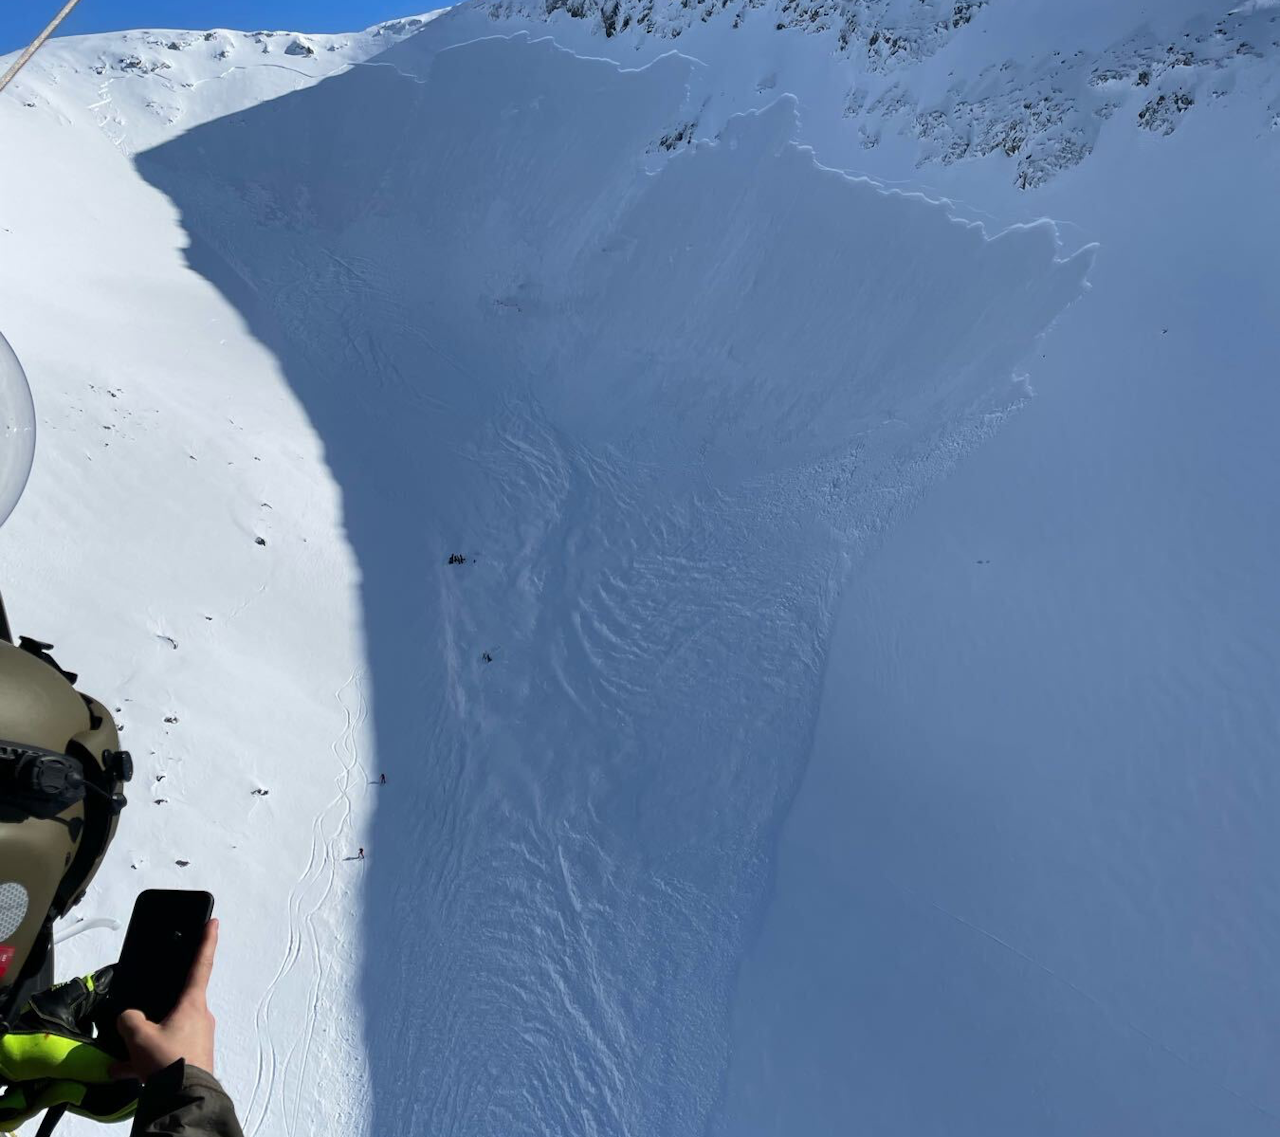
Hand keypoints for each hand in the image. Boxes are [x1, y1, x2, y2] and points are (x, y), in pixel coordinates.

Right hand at [112, 918, 219, 1081]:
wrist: (184, 1097)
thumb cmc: (167, 1059)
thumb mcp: (138, 1035)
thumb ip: (129, 1019)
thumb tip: (129, 1018)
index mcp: (193, 1003)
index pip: (201, 964)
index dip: (207, 941)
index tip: (214, 922)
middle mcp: (201, 1016)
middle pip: (177, 1004)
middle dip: (157, 1010)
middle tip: (143, 1016)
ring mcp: (199, 1038)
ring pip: (167, 1032)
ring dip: (146, 1042)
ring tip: (124, 1055)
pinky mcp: (194, 1057)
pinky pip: (166, 1052)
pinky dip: (146, 1060)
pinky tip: (125, 1071)